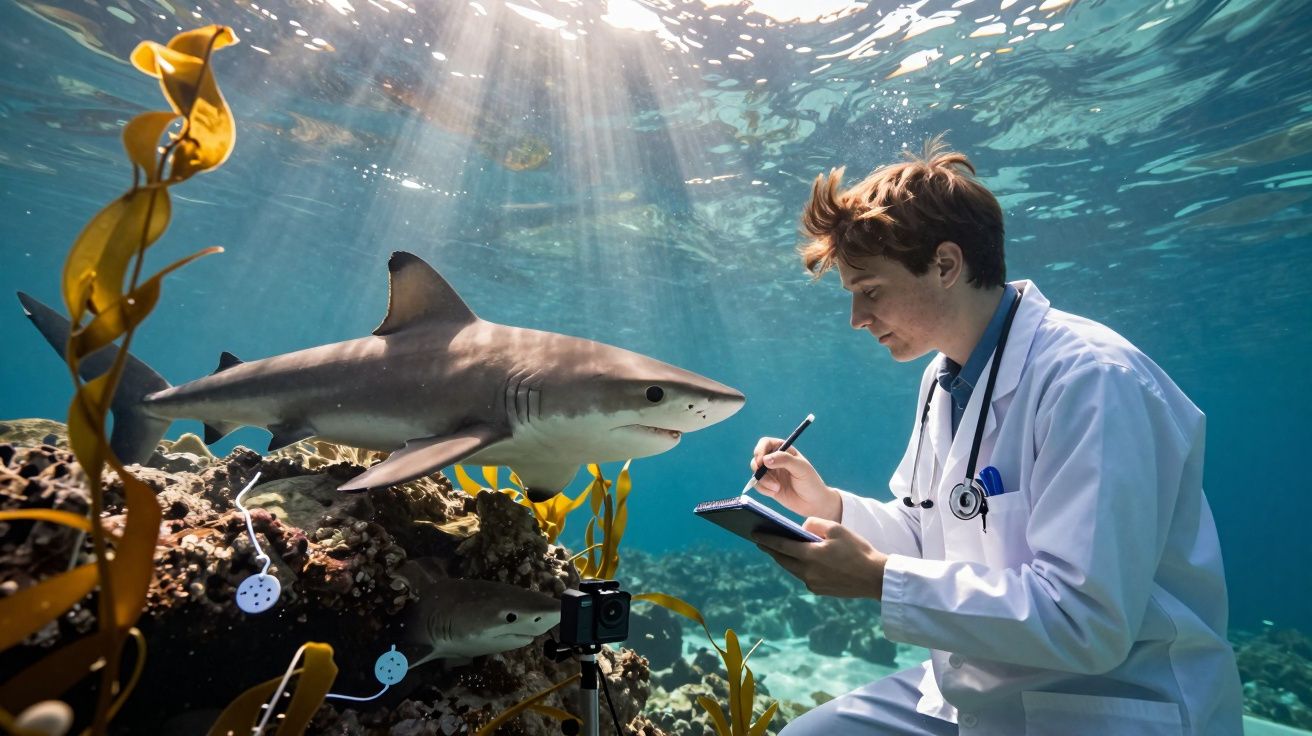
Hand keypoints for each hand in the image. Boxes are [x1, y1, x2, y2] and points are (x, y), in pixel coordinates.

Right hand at [749, 437, 840, 520]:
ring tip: (777, 488)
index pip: (766, 443)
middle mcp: (775, 460)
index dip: (760, 450)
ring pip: (756, 472)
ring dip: (763, 480)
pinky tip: (775, 492)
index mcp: (784, 450)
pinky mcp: (768, 486)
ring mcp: (771, 474)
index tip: (761, 460)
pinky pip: (758, 485)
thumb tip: (765, 459)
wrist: (814, 503)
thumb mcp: (800, 468)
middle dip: (757, 466)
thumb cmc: (811, 482)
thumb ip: (784, 460)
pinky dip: (764, 489)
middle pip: (757, 457)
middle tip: (760, 472)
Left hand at [753, 518, 887, 598]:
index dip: (766, 539)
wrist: (875, 577)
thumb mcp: (836, 529)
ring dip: (784, 559)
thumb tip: (801, 529)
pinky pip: (804, 576)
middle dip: (771, 550)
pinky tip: (799, 560)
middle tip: (761, 541)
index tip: (754, 534)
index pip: (781, 545)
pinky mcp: (820, 590)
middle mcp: (807, 572)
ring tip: (777, 550)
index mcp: (810, 555)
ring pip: (792, 569)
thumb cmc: (857, 550)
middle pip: (782, 560)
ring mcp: (813, 583)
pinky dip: (799, 567)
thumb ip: (814, 524)